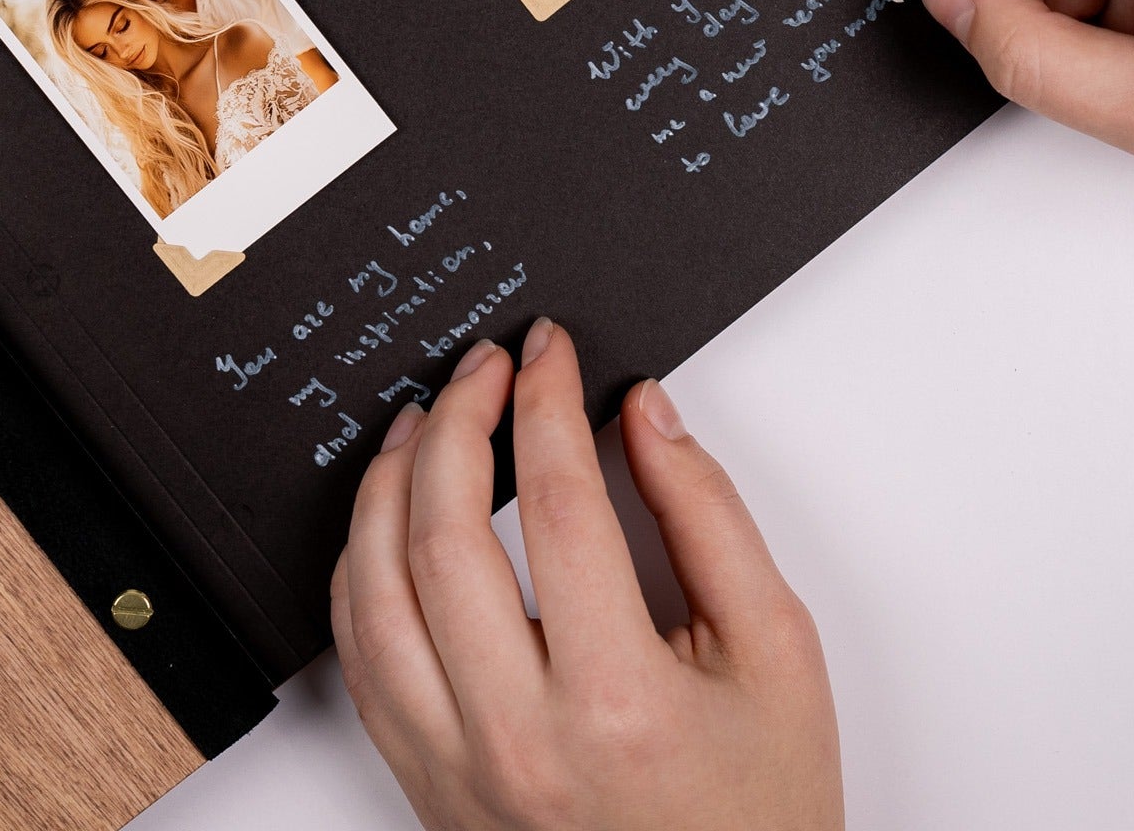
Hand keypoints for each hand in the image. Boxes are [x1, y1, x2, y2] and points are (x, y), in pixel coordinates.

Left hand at [332, 321, 843, 830]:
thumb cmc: (758, 808)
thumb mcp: (777, 649)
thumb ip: (709, 516)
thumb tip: (646, 414)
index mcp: (617, 701)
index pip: (555, 501)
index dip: (545, 400)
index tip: (550, 349)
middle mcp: (518, 741)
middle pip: (442, 536)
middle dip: (456, 418)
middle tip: (485, 365)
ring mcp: (458, 773)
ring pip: (373, 599)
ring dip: (385, 487)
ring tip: (417, 422)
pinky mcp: (429, 790)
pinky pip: (359, 666)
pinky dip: (357, 575)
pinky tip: (384, 524)